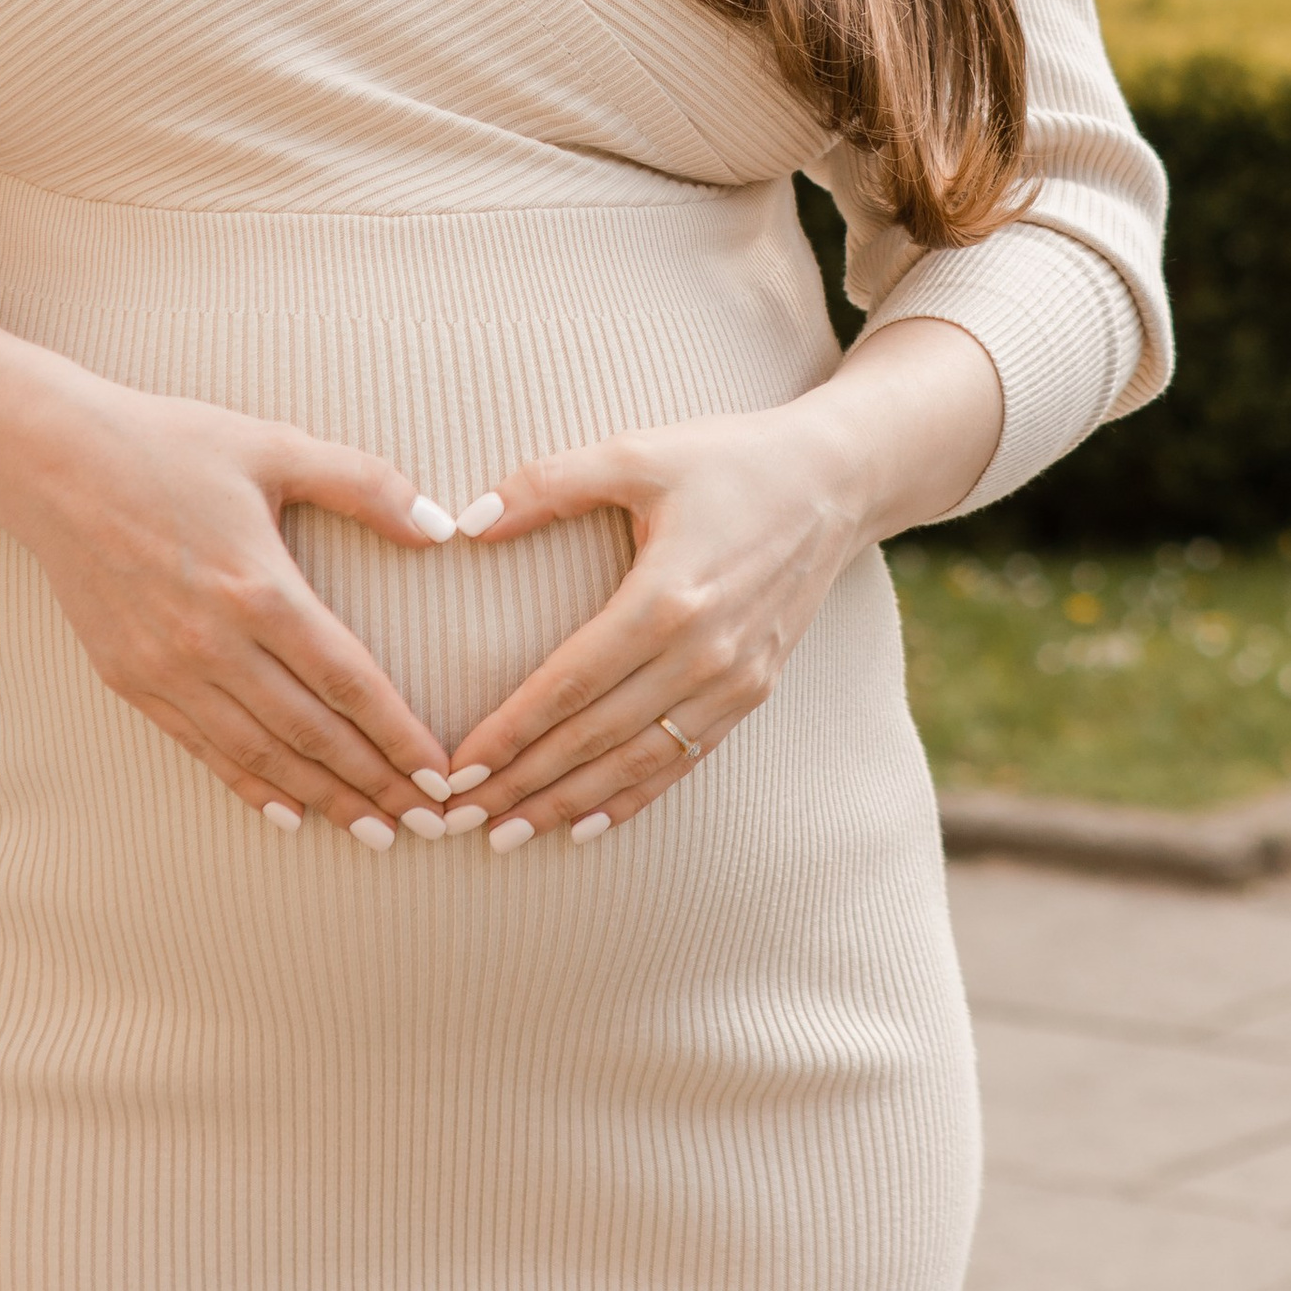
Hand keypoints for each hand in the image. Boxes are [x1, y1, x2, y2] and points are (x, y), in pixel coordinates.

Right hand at [18, 391, 459, 842]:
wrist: (52, 464)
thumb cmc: (169, 445)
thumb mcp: (274, 447)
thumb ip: (362, 484)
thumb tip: (439, 526)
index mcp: (260, 588)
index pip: (347, 682)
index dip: (398, 735)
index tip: (439, 775)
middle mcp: (214, 643)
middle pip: (311, 734)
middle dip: (374, 784)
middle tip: (425, 823)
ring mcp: (168, 669)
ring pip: (260, 755)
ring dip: (322, 798)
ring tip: (372, 832)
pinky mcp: (131, 680)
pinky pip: (202, 749)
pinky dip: (249, 786)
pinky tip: (288, 813)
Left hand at [444, 320, 1001, 846]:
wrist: (834, 482)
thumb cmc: (729, 460)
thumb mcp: (639, 453)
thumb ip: (549, 483)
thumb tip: (467, 521)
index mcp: (667, 597)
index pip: (569, 685)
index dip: (509, 734)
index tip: (455, 770)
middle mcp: (702, 653)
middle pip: (594, 737)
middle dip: (523, 784)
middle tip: (457, 819)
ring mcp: (733, 681)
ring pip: (635, 762)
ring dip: (568, 804)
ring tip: (507, 836)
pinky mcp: (753, 692)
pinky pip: (683, 760)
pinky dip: (632, 798)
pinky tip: (585, 826)